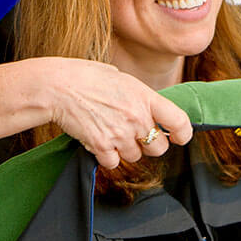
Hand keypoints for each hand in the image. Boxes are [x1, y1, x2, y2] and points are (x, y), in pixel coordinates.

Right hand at [40, 58, 193, 168]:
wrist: (57, 87)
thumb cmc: (85, 77)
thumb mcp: (120, 77)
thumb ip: (138, 95)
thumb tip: (146, 107)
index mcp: (145, 97)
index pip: (179, 121)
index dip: (183, 134)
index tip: (178, 137)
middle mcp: (137, 117)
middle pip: (159, 147)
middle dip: (149, 144)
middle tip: (135, 135)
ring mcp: (120, 134)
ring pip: (135, 156)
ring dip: (125, 149)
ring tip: (110, 131)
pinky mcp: (102, 147)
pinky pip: (113, 163)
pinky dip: (107, 157)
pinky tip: (98, 141)